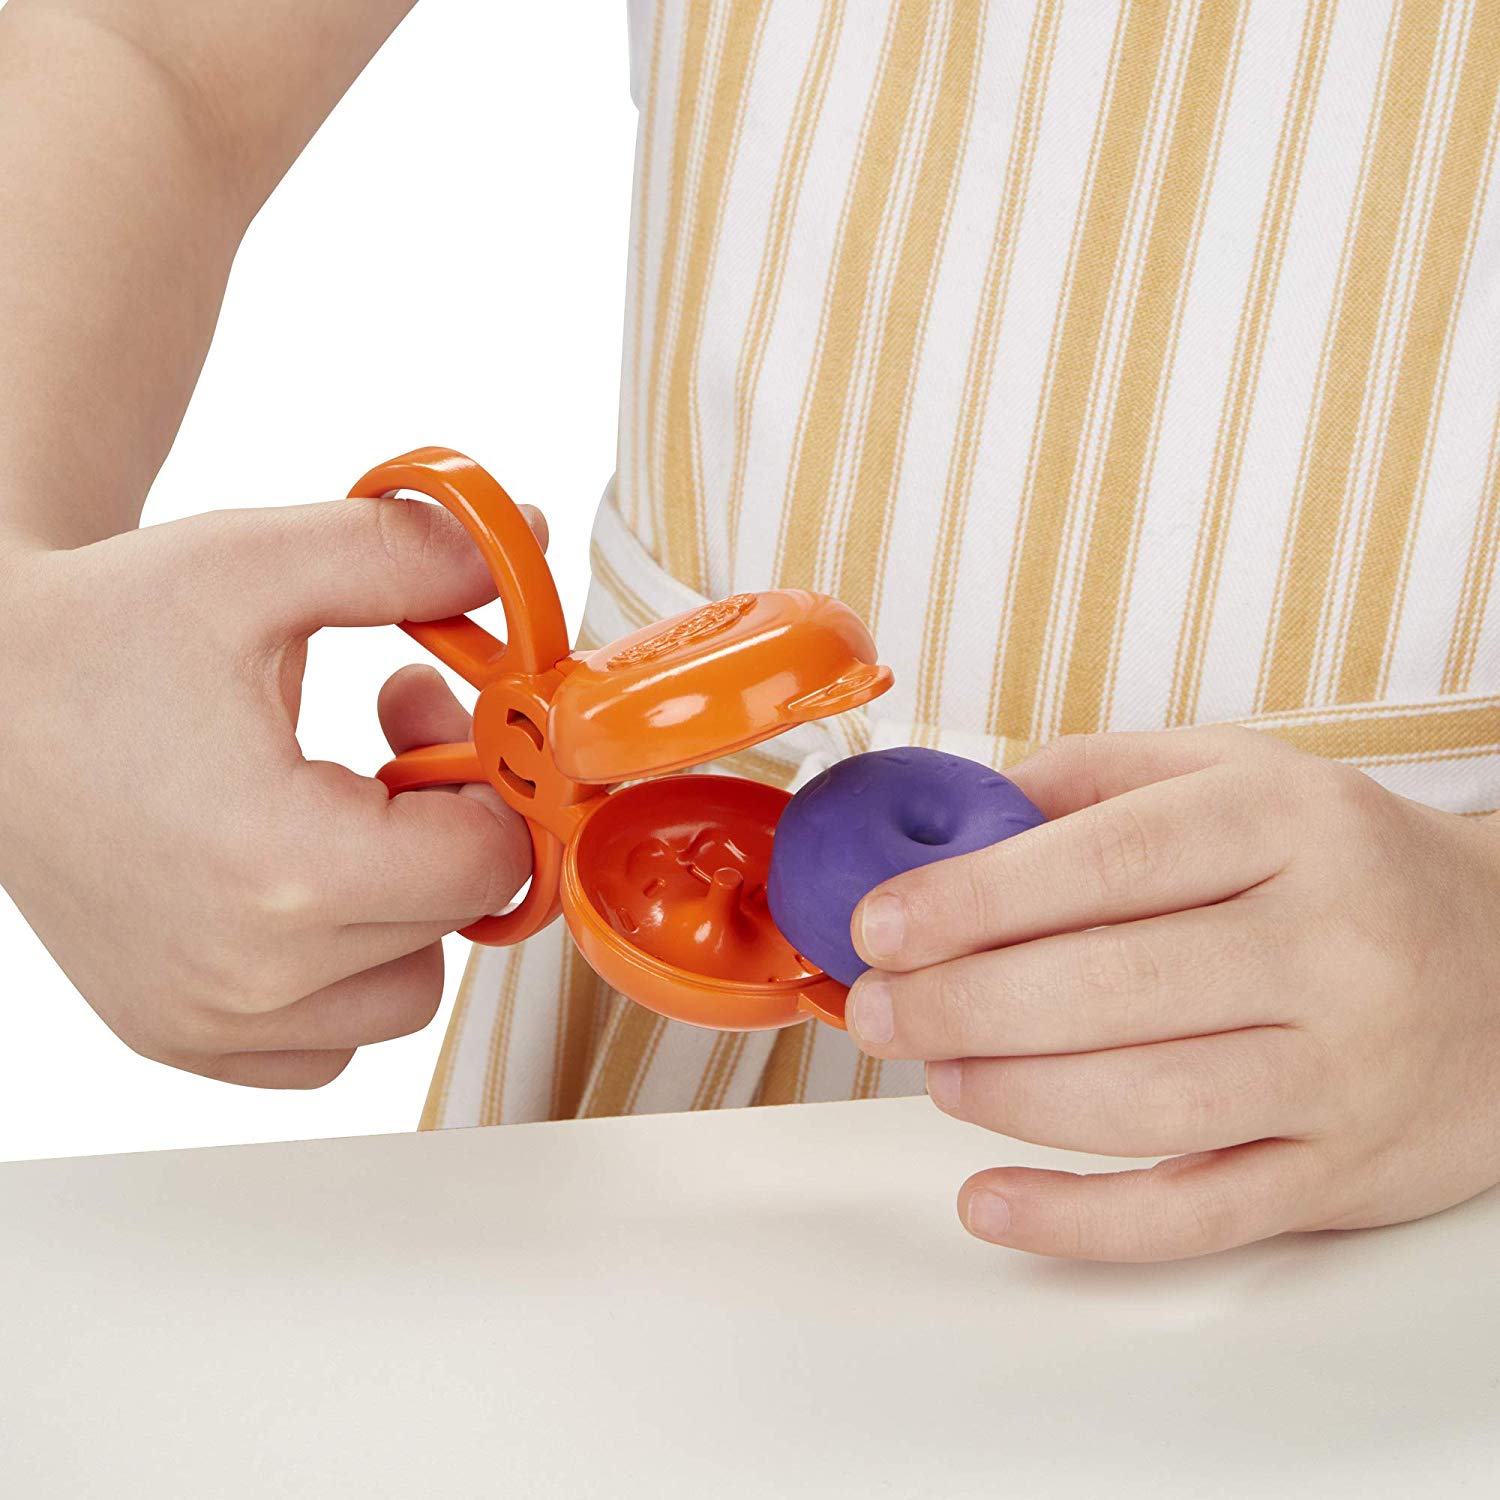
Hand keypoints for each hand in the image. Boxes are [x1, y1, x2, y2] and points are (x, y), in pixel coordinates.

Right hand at [0, 497, 538, 1086]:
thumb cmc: (94, 635)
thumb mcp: (258, 561)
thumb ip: (412, 554)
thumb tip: (531, 542)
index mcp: (283, 869)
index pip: (489, 865)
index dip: (489, 779)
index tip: (440, 719)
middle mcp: (247, 976)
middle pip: (454, 925)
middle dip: (447, 823)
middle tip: (388, 737)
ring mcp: (205, 1020)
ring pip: (402, 999)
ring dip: (404, 906)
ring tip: (339, 808)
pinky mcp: (173, 1034)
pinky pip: (323, 1047)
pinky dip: (339, 976)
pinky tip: (299, 881)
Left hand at [844, 727, 1499, 1261]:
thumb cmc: (1344, 864)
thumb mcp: (1239, 776)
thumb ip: (1096, 779)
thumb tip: (955, 820)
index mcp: (1287, 826)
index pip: (1107, 862)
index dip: (975, 896)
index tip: (882, 922)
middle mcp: (1327, 947)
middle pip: (1113, 987)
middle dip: (963, 1004)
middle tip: (878, 1009)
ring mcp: (1341, 1072)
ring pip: (1148, 1105)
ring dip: (1010, 1096)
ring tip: (933, 1072)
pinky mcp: (1340, 1175)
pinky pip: (1199, 1215)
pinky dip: (1082, 1221)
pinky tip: (992, 1201)